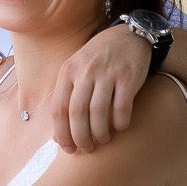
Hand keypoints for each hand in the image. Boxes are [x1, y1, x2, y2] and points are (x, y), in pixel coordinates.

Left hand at [49, 25, 151, 152]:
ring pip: (98, 113)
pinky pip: (122, 107)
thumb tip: (58, 136)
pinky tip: (119, 127)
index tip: (67, 148)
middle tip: (86, 148)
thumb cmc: (97, 60)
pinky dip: (120, 123)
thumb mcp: (76, 71)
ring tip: (102, 140)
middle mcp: (85, 72)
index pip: (58, 109)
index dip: (62, 133)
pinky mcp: (128, 77)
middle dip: (80, 137)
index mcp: (68, 72)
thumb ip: (66, 98)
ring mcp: (107, 73)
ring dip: (100, 133)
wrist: (128, 36)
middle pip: (77, 113)